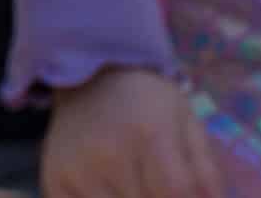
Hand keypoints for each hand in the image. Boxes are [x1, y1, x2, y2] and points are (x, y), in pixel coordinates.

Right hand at [42, 67, 223, 197]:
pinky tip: (111, 192)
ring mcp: (77, 170)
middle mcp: (109, 154)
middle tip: (157, 188)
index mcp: (150, 135)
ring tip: (136, 188)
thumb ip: (206, 172)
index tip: (182, 196)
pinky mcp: (54, 180)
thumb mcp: (188, 123)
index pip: (177, 193)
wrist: (88, 76)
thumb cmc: (147, 102)